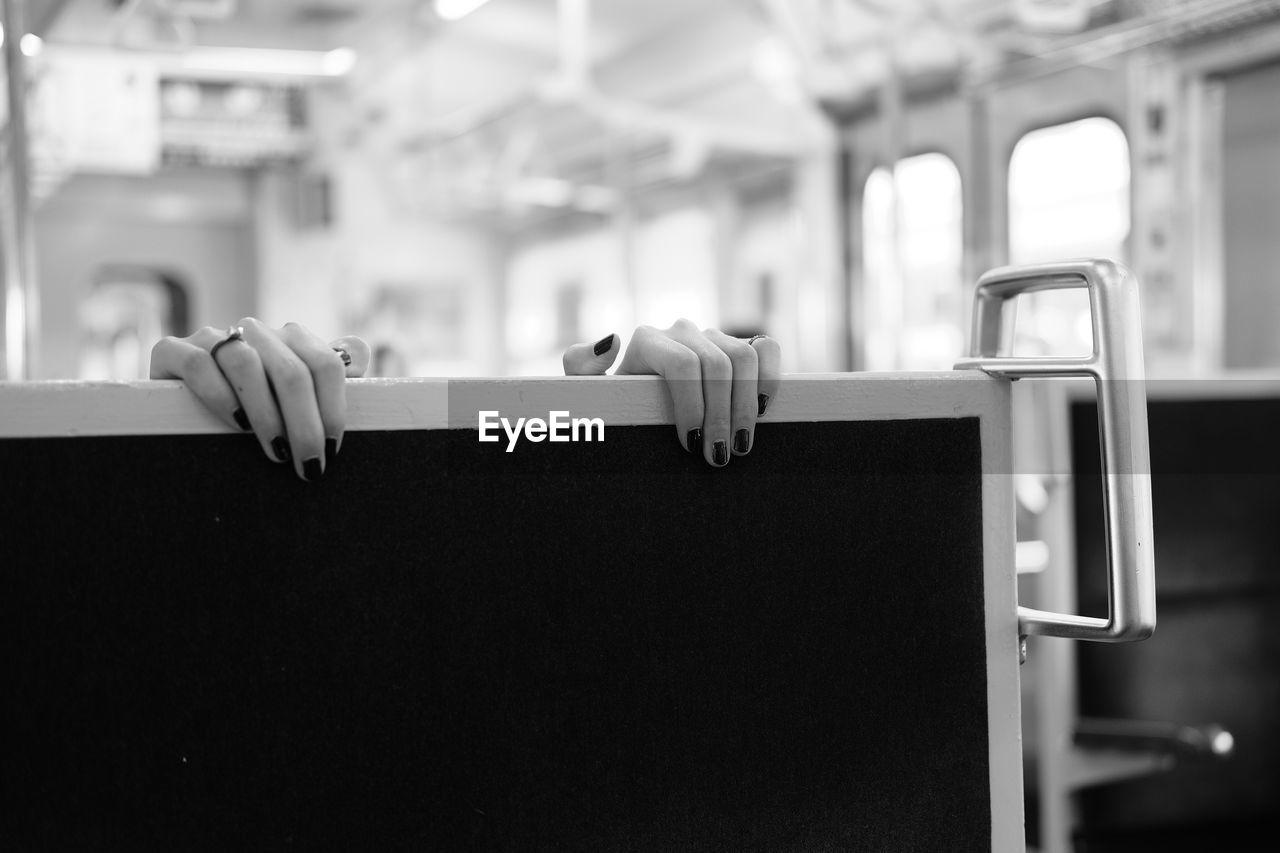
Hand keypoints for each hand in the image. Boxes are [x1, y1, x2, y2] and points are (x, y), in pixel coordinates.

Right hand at [150, 319, 369, 480]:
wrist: (179, 418)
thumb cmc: (252, 416)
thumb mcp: (291, 404)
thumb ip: (326, 383)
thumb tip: (364, 354)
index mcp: (290, 340)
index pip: (325, 364)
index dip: (333, 409)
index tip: (332, 451)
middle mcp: (254, 332)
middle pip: (291, 371)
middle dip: (305, 424)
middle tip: (308, 466)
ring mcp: (211, 338)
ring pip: (246, 364)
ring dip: (266, 414)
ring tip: (276, 452)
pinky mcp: (171, 351)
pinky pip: (199, 364)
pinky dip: (220, 395)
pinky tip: (236, 424)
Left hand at [562, 321, 780, 466]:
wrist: (637, 412)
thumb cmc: (612, 410)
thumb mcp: (586, 394)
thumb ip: (581, 366)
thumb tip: (612, 340)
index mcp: (648, 340)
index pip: (683, 364)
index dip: (694, 405)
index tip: (691, 445)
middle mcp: (682, 332)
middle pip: (717, 366)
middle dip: (721, 416)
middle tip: (719, 457)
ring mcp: (713, 337)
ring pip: (744, 358)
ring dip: (746, 406)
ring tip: (739, 445)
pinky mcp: (739, 347)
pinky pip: (766, 348)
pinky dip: (770, 377)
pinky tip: (761, 410)